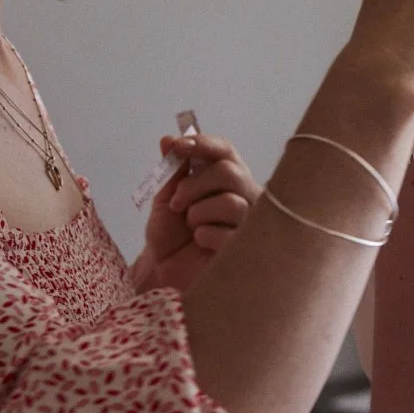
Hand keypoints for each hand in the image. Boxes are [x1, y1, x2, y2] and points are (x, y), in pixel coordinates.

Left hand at [135, 133, 258, 294]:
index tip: (179, 146)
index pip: (225, 151)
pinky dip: (204, 236)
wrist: (163, 272)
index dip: (204, 144)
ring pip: (230, 202)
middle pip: (230, 172)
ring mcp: (250, 222)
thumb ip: (171, 171)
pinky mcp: (247, 248)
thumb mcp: (165, 198)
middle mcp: (244, 195)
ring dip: (198, 213)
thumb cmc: (169, 235)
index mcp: (226, 178)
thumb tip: (168, 139)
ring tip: (190, 227)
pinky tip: (200, 244)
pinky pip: (228, 232)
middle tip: (176, 202)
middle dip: (194, 185)